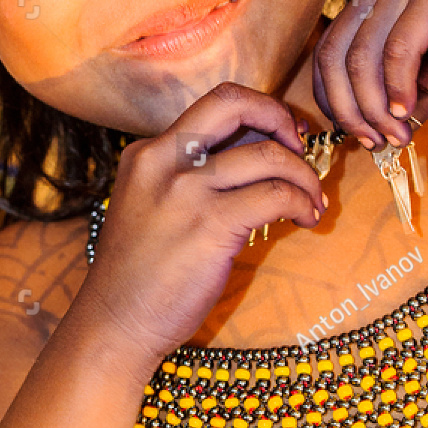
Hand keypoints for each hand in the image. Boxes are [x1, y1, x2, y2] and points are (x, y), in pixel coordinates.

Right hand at [77, 82, 325, 369]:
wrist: (114, 324)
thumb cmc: (140, 275)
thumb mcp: (152, 207)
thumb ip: (194, 177)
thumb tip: (261, 154)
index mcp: (147, 153)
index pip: (215, 106)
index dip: (260, 112)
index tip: (282, 137)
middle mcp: (162, 160)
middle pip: (234, 103)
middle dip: (281, 116)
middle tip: (302, 149)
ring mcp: (185, 191)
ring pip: (268, 155)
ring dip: (304, 175)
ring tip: (312, 200)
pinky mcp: (210, 225)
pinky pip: (276, 195)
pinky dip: (302, 202)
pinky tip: (304, 220)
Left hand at [313, 0, 427, 146]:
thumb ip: (421, 91)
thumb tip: (397, 132)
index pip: (331, 51)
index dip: (335, 100)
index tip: (361, 135)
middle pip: (333, 56)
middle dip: (346, 109)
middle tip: (371, 142)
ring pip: (360, 57)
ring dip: (372, 107)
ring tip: (394, 135)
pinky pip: (398, 49)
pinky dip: (397, 87)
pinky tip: (408, 113)